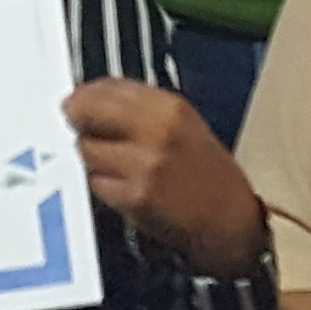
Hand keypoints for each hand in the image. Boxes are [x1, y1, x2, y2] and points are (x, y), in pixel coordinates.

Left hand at [62, 77, 262, 276]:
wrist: (232, 222)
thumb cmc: (209, 175)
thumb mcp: (183, 124)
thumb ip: (139, 107)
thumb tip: (92, 95)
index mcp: (170, 107)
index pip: (107, 87)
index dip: (85, 94)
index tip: (77, 100)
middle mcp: (156, 131)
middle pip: (86, 112)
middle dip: (77, 120)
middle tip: (77, 128)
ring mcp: (144, 165)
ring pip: (86, 150)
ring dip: (90, 156)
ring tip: (112, 164)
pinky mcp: (135, 198)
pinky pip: (95, 183)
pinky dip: (100, 184)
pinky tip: (120, 186)